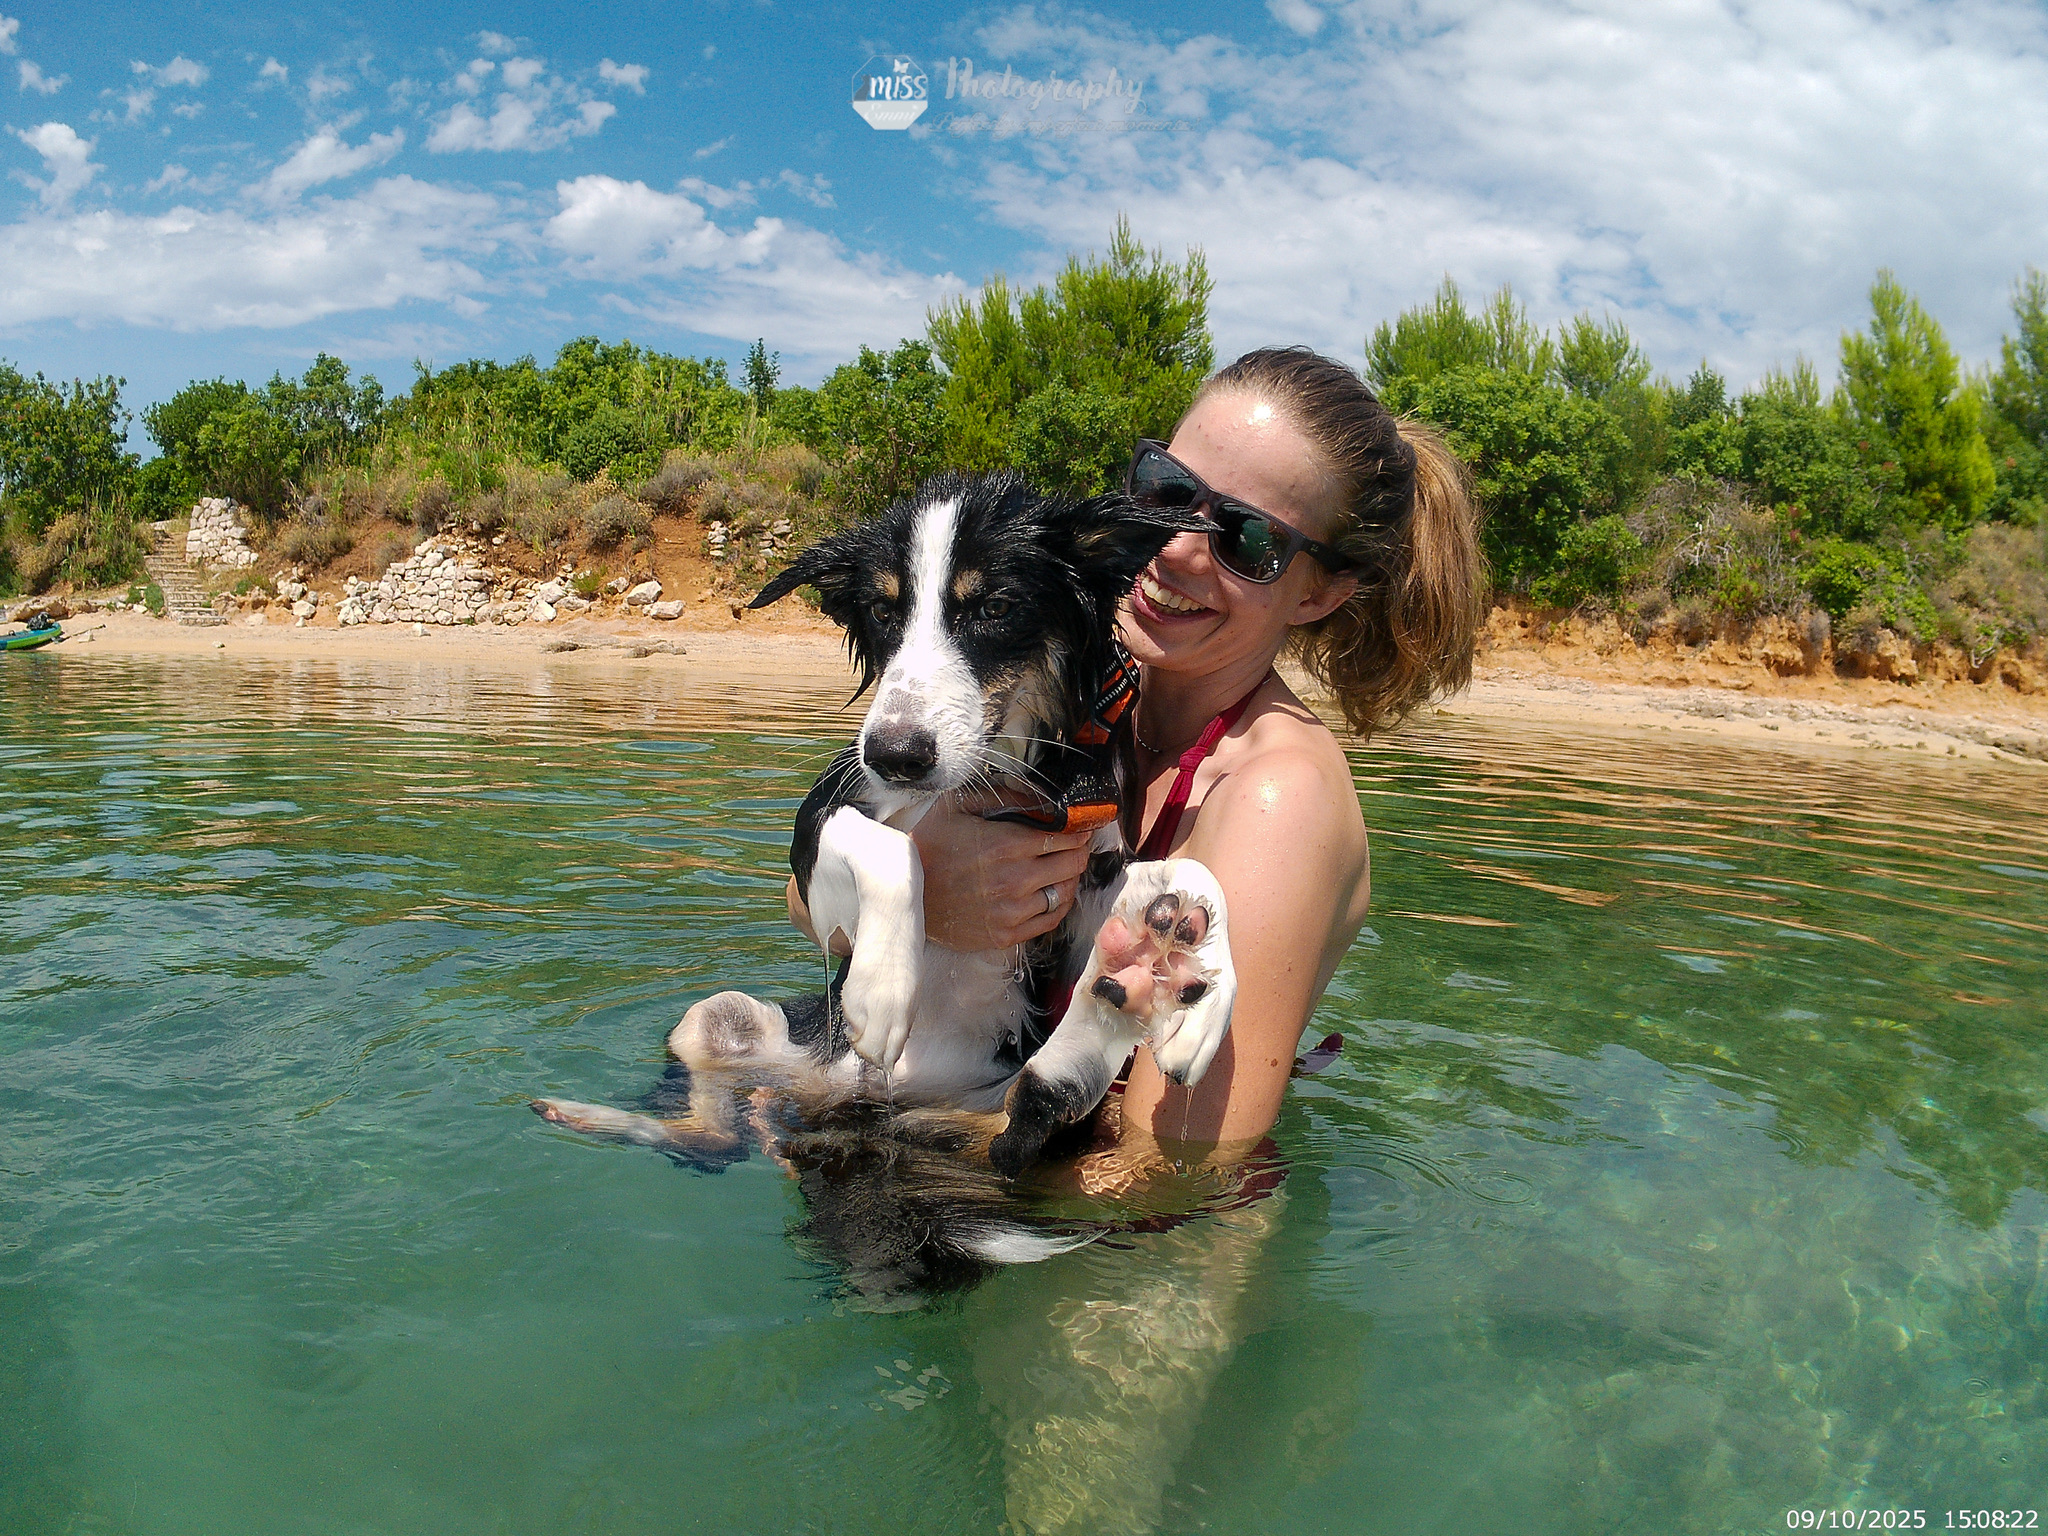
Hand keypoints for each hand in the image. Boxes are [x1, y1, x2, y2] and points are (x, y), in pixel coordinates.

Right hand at [911, 789, 1096, 950]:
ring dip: (1069, 878)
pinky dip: (1058, 905)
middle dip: (1078, 851)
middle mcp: (1014, 880)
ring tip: (1064, 868)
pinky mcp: (1005, 934)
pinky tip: (1052, 893)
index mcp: (1006, 845)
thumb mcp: (958, 805)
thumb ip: (1003, 795)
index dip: (1079, 830)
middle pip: (1071, 864)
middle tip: (1077, 845)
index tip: (1082, 826)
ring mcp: (1011, 911)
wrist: (903, 893)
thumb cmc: (929, 846)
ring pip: (1064, 893)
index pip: (1065, 837)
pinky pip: (1049, 920)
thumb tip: (1041, 795)